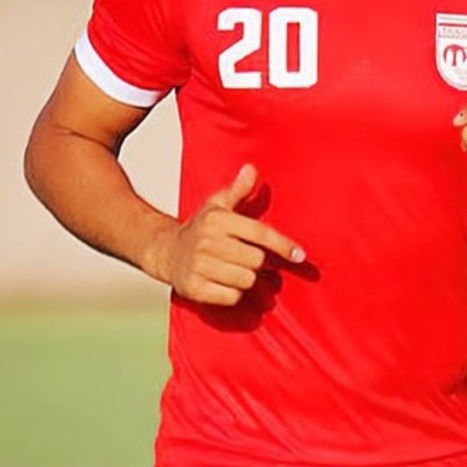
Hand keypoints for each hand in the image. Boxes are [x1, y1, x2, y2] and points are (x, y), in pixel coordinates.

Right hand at [151, 164, 305, 304]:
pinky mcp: (194, 288)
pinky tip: (223, 282)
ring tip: (234, 268)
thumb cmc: (201, 227)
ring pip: (246, 280)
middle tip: (246, 256)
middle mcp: (208, 242)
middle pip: (257, 260)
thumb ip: (238, 189)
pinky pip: (232, 297)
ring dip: (246, 278)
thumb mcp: (218, 204)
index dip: (282, 245)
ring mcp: (199, 266)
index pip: (260, 234)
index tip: (300, 255)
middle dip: (257, 261)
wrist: (166, 251)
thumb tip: (251, 169)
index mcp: (218, 220)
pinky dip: (233, 293)